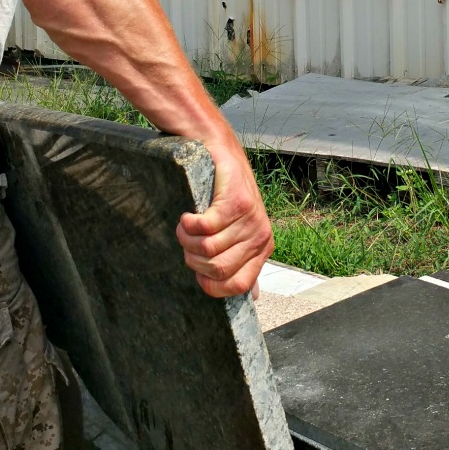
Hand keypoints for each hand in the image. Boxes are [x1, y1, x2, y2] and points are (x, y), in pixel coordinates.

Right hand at [176, 137, 273, 298]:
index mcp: (262, 250)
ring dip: (186, 240)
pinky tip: (188, 215)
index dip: (211, 285)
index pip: (238, 286)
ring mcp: (250, 220)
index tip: (197, 273)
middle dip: (194, 260)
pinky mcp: (235, 203)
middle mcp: (260, 237)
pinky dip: (188, 224)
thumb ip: (244, 263)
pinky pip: (204, 228)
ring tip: (186, 227)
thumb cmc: (228, 197)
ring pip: (207, 249)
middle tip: (188, 242)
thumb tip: (252, 295)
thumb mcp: (241, 233)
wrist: (222, 154)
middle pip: (217, 269)